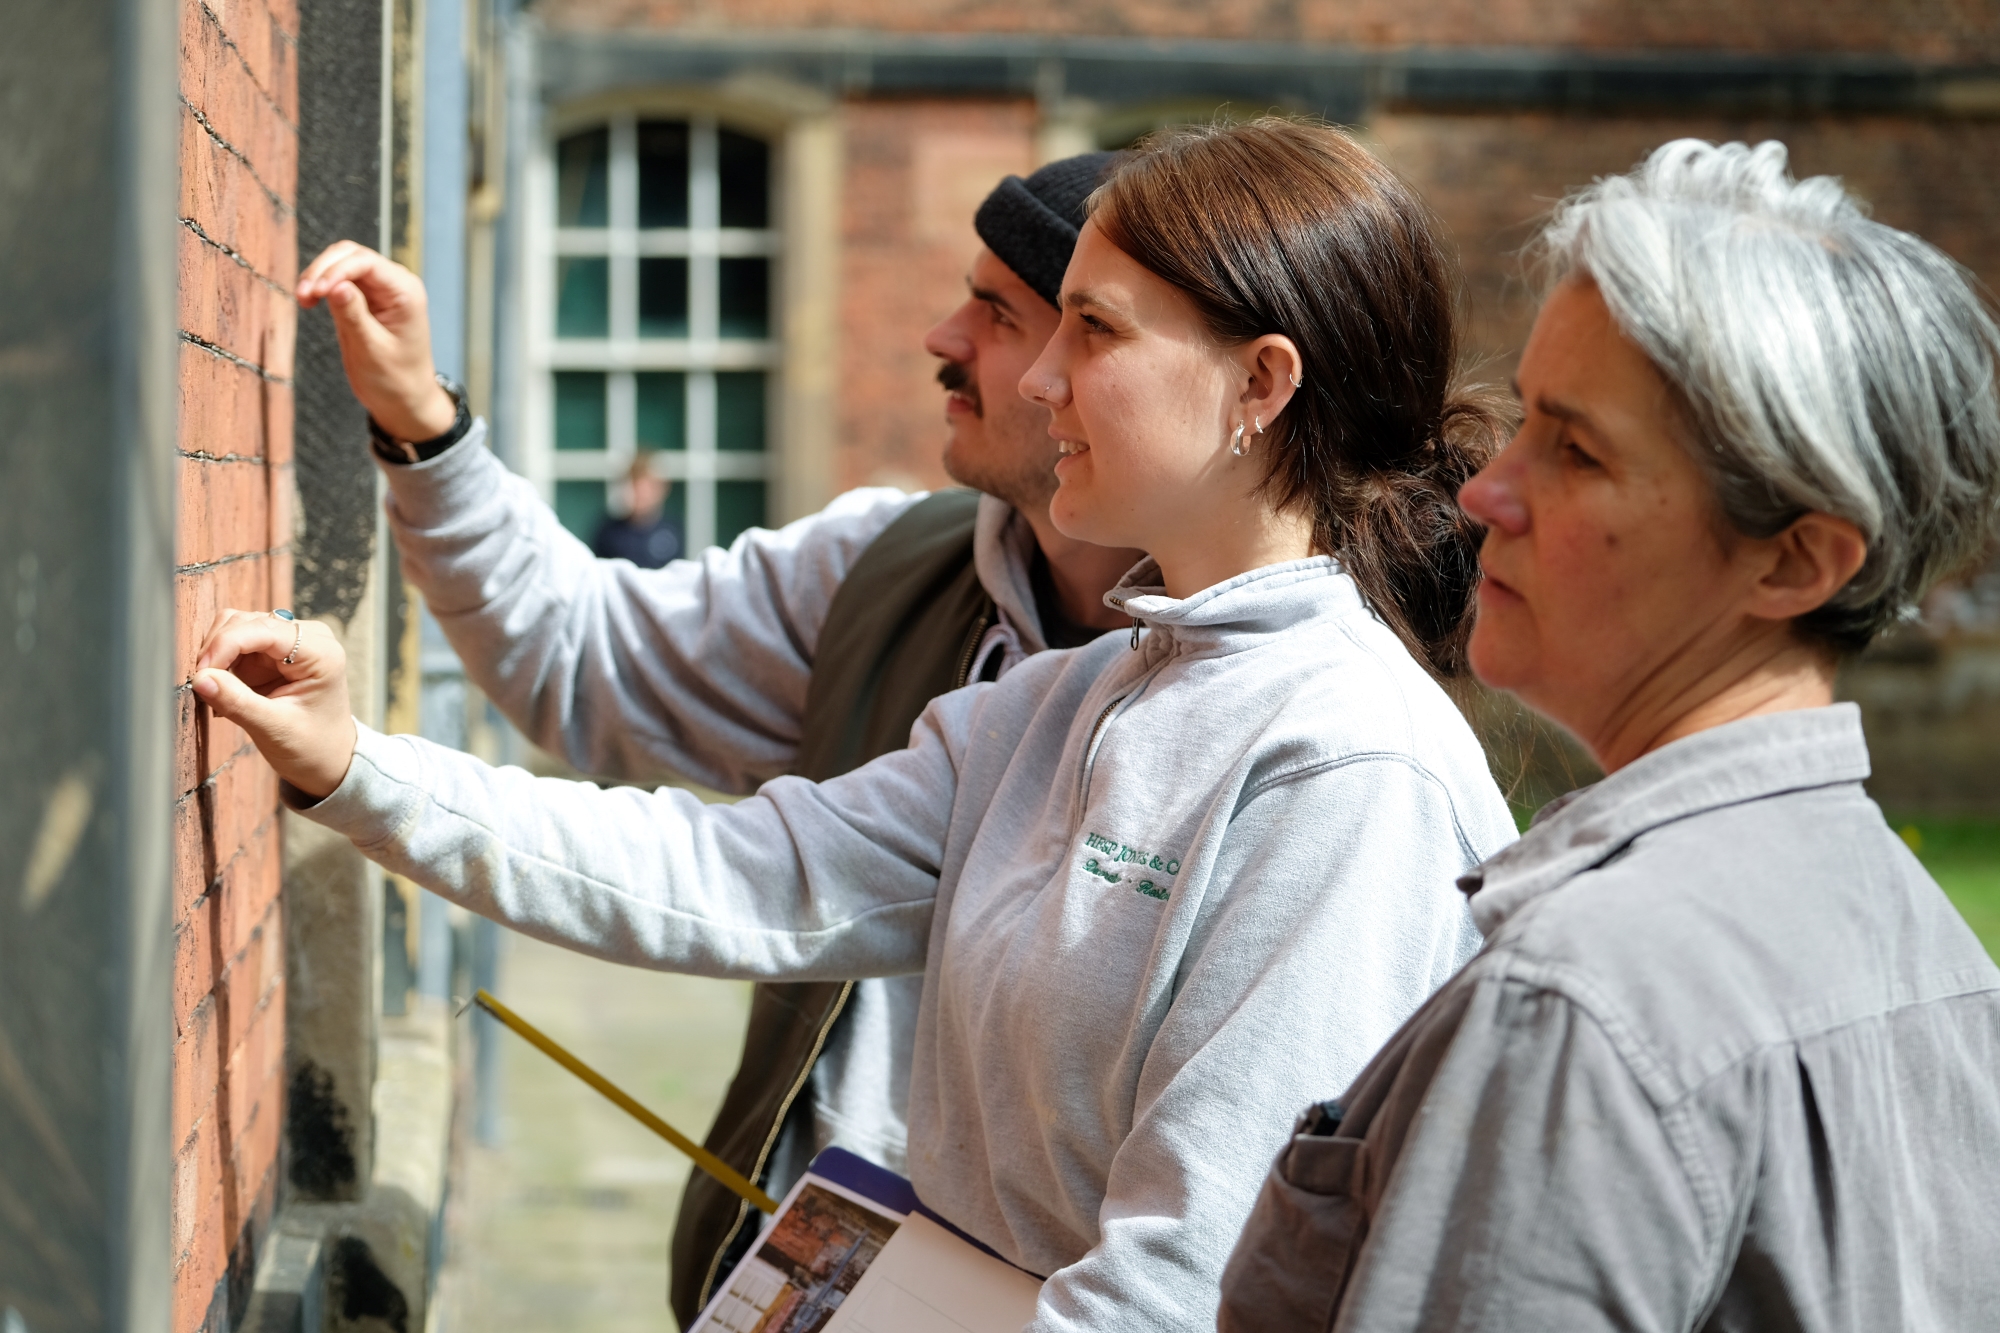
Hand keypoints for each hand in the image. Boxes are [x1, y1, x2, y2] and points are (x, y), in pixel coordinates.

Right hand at [192, 610, 358, 799]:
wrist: (327, 760)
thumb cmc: (313, 746)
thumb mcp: (274, 728)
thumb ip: (237, 702)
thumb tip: (200, 678)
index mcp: (320, 652)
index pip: (263, 629)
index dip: (225, 644)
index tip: (201, 672)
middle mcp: (307, 638)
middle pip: (244, 622)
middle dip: (217, 650)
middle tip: (204, 685)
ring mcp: (288, 643)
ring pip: (234, 628)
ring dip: (217, 657)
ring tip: (217, 692)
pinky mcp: (271, 653)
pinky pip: (234, 645)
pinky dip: (221, 664)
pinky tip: (224, 691)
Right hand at [296, 241, 456, 441]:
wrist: (404, 400)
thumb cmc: (395, 380)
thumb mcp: (371, 350)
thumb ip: (354, 316)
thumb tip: (335, 285)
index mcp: (406, 292)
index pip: (366, 262)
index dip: (336, 270)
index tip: (315, 292)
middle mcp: (395, 284)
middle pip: (351, 255)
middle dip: (322, 270)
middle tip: (303, 296)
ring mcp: (380, 289)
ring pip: (341, 264)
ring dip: (318, 276)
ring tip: (303, 300)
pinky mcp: (365, 298)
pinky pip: (338, 280)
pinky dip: (321, 286)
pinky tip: (309, 301)